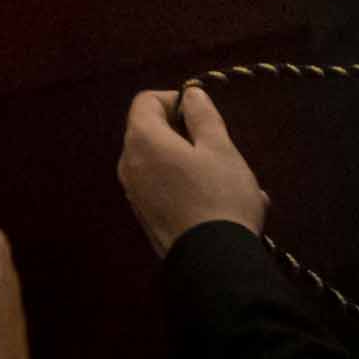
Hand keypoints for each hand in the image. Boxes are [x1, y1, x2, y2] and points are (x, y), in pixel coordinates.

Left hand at [114, 84, 264, 252]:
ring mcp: (134, 194)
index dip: (174, 99)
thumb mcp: (220, 148)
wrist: (213, 264)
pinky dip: (186, 186)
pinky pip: (163, 188)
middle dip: (186, 134)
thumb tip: (190, 94)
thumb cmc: (219, 196)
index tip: (202, 114)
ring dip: (191, 163)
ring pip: (161, 163)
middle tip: (219, 148)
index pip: (146, 101)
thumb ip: (202, 115)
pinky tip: (221, 204)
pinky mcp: (145, 218)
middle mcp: (128, 164)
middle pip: (151, 132)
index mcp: (142, 140)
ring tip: (230, 180)